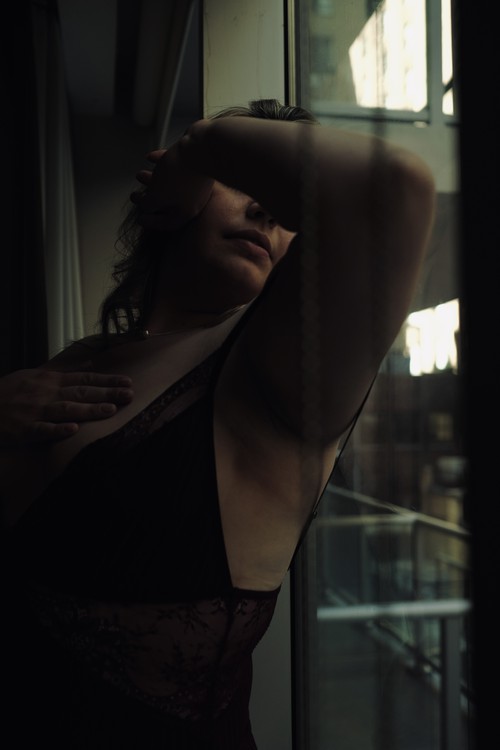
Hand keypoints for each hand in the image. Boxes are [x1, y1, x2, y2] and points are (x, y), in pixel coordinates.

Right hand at [0, 368, 133, 446]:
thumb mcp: (36, 375)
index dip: (107, 380)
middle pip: (81, 392)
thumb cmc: (9, 391)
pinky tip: (74, 431)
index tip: (128, 382)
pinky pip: (42, 430)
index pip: (85, 379)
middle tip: (129, 395)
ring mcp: (35, 411)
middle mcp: (46, 393)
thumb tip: (90, 364)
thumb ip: (64, 371)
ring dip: (89, 409)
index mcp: (50, 381)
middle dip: (106, 393)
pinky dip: (58, 430)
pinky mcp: (23, 429)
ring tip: (110, 410)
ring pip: (66, 409)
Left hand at [130, 125, 213, 230]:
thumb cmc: (180, 176)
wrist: (203, 149)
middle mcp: (193, 200)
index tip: (140, 219)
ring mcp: (196, 184)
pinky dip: (163, 164)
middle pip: (168, 203)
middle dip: (150, 199)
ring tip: (140, 174)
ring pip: (171, 184)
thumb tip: (146, 208)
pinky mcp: (197, 166)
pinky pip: (176, 167)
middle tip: (136, 196)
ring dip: (153, 180)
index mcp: (186, 212)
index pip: (167, 224)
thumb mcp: (157, 197)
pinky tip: (151, 158)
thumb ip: (149, 206)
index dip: (151, 222)